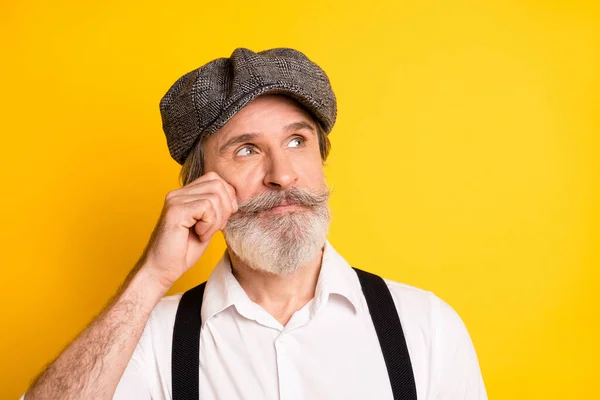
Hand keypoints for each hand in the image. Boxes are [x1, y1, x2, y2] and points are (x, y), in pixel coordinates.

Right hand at [138, 172, 237, 289]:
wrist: (163, 269)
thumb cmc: (184, 250)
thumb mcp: (207, 225)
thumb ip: (216, 208)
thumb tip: (234, 197)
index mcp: (185, 194)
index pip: (215, 178)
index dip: (227, 196)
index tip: (224, 217)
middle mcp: (178, 193)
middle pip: (218, 184)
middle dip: (225, 208)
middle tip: (215, 228)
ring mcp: (175, 200)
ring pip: (214, 196)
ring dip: (216, 219)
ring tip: (204, 233)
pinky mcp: (176, 210)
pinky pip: (207, 207)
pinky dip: (209, 224)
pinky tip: (199, 234)